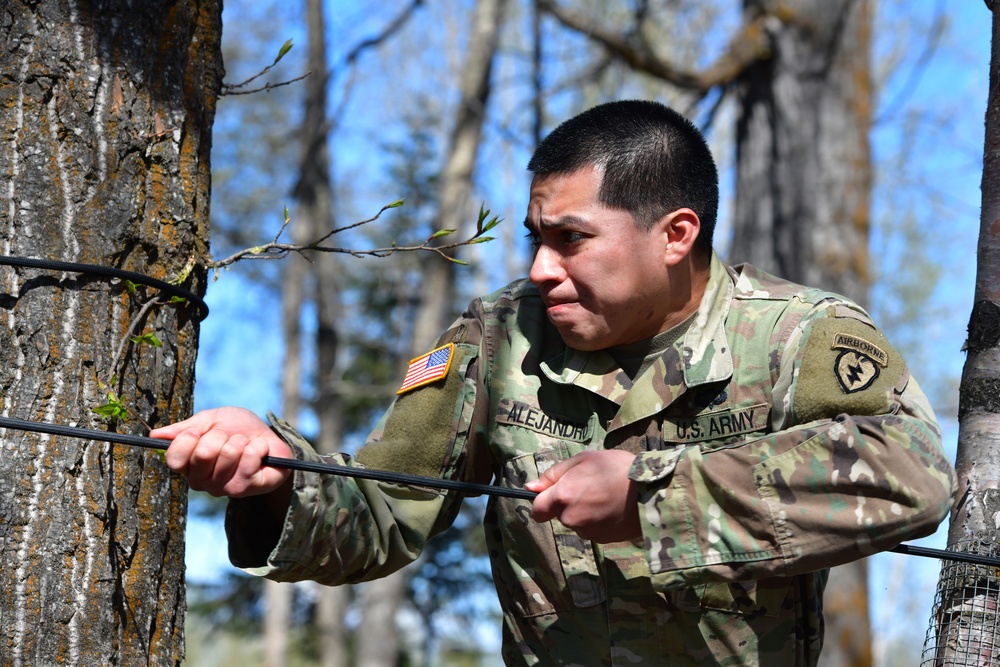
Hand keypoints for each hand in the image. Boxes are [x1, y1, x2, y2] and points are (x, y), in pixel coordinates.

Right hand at [151, 407, 293, 497]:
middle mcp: (202, 482)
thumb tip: (154, 435)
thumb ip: (184, 429)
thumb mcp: (210, 420)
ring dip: (241, 440)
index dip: (187, 439)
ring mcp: (224, 488)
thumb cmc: (237, 429)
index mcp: (188, 465)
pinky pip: (250, 458)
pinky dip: (258, 446)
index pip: (174, 459)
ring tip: (244, 444)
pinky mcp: (247, 489)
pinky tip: (259, 450)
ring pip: (229, 454)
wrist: (269, 438)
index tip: (199, 430)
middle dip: (220, 435)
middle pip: (203, 454)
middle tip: (228, 436)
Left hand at [525, 449, 640, 542]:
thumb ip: (554, 474)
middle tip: (590, 487)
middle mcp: (571, 518)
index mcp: (563, 496)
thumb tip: (530, 487)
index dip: (543, 502)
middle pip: (559, 515)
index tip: (556, 493)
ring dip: (584, 513)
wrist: (652, 492)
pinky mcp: (602, 540)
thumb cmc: (618, 468)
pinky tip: (613, 508)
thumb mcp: (584, 459)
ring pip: (577, 523)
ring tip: (606, 496)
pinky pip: (592, 530)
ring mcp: (587, 532)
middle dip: (569, 504)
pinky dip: (598, 521)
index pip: (537, 510)